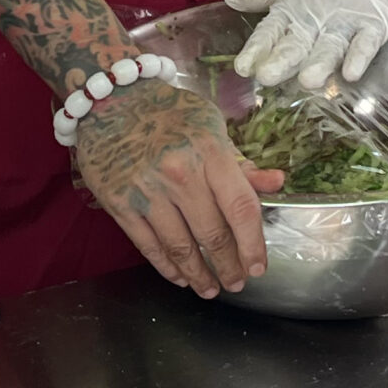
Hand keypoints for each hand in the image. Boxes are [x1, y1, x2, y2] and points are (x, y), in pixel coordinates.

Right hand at [72, 79, 282, 296]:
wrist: (110, 98)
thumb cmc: (168, 112)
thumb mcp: (210, 126)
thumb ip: (241, 163)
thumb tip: (277, 183)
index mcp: (209, 152)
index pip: (241, 209)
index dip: (253, 244)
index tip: (259, 266)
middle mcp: (179, 174)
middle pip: (213, 234)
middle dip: (229, 266)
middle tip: (237, 282)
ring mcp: (147, 191)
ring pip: (181, 248)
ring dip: (200, 275)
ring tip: (211, 289)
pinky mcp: (119, 204)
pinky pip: (149, 246)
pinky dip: (167, 267)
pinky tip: (180, 278)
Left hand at [227, 0, 387, 88]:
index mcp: (293, 6)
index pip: (270, 30)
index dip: (257, 48)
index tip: (242, 67)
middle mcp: (317, 15)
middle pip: (298, 43)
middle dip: (283, 60)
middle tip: (267, 76)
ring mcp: (347, 18)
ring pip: (330, 45)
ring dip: (319, 62)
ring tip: (308, 80)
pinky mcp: (375, 20)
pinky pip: (366, 41)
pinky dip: (359, 56)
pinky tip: (351, 73)